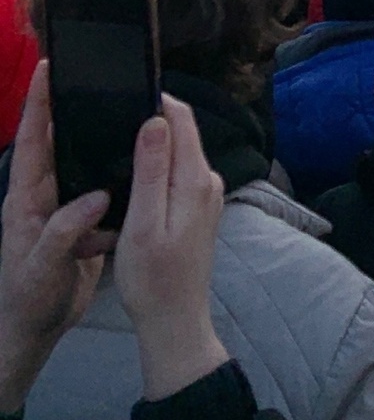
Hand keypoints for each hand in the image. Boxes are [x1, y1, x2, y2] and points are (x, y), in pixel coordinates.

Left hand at [0, 65, 112, 414]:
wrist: (33, 333)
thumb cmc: (28, 299)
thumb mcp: (42, 268)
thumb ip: (65, 231)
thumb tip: (99, 196)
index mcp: (26, 197)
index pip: (32, 139)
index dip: (38, 101)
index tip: (49, 65)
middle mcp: (45, 193)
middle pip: (61, 140)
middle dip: (77, 106)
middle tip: (102, 73)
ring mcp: (65, 205)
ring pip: (87, 162)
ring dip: (105, 139)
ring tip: (132, 110)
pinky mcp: (84, 221)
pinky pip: (105, 189)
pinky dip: (121, 176)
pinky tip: (144, 163)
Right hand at [114, 100, 226, 402]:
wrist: (174, 320)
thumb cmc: (153, 278)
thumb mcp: (142, 224)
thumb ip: (152, 171)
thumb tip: (156, 122)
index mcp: (196, 179)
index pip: (182, 119)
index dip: (157, 103)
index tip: (129, 99)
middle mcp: (209, 180)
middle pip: (184, 132)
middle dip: (156, 122)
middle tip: (119, 125)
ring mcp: (208, 194)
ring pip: (182, 152)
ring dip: (158, 146)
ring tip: (125, 151)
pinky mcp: (201, 208)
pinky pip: (182, 172)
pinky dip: (162, 167)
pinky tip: (140, 180)